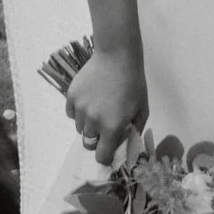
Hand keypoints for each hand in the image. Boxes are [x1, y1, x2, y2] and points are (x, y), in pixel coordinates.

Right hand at [67, 44, 148, 165]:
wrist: (117, 56)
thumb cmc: (133, 83)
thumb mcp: (142, 109)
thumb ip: (134, 131)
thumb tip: (124, 144)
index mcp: (112, 127)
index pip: (102, 156)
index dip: (105, 156)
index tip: (108, 151)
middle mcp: (93, 121)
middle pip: (88, 143)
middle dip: (97, 140)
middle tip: (105, 128)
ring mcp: (80, 108)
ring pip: (80, 128)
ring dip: (88, 125)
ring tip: (98, 109)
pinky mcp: (71, 96)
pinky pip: (72, 113)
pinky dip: (79, 112)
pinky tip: (89, 100)